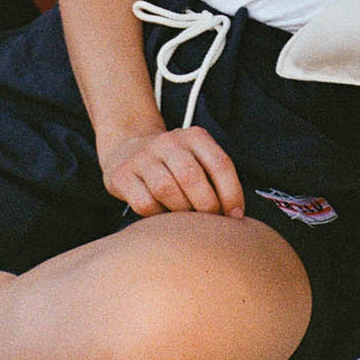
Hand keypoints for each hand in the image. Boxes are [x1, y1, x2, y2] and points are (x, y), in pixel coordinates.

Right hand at [100, 125, 244, 218]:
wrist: (127, 148)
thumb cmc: (173, 163)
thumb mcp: (197, 157)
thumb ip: (215, 178)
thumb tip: (236, 215)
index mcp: (194, 136)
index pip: (220, 164)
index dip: (232, 193)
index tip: (236, 216)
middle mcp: (168, 142)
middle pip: (192, 176)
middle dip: (206, 205)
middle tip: (210, 222)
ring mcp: (143, 157)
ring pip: (166, 189)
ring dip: (181, 212)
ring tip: (187, 221)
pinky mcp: (123, 175)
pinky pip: (144, 203)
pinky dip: (157, 216)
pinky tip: (162, 217)